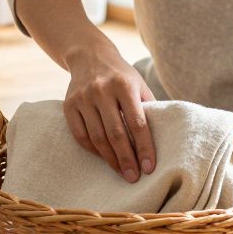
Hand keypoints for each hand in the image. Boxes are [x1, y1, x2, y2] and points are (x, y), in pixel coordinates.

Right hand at [63, 46, 156, 181]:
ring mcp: (83, 98)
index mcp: (124, 85)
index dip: (144, 147)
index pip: (137, 123)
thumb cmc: (121, 76)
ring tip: (121, 171)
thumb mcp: (139, 84)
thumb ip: (149, 107)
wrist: (89, 56)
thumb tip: (164, 139)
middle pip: (116, 133)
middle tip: (134, 177)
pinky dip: (93, 150)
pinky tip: (103, 157)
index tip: (149, 168)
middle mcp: (102, 90)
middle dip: (127, 159)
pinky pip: (80, 135)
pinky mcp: (69, 105)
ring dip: (110, 159)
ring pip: (97, 137)